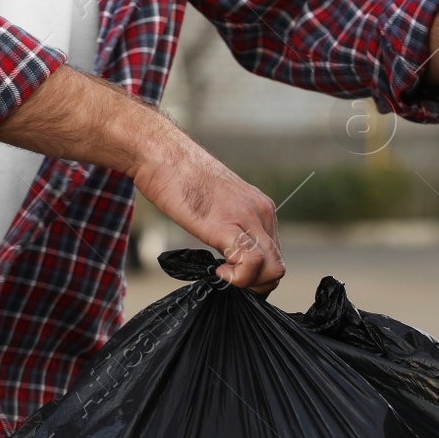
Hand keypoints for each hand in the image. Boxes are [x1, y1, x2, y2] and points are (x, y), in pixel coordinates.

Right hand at [0, 66, 284, 292]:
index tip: (232, 272)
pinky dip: (239, 278)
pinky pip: (252, 264)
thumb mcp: (216, 205)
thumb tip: (230, 254)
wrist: (160, 153)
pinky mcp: (228, 225)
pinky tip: (218, 271)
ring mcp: (249, 218)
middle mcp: (262, 212)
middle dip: (255, 284)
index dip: (256, 274)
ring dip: (248, 284)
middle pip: (278, 266)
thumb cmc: (179, 178)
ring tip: (222, 274)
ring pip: (273, 269)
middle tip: (228, 280)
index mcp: (261, 208)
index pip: (275, 255)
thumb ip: (231, 226)